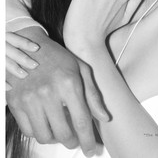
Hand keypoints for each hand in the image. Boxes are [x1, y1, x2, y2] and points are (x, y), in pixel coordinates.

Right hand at [6, 27, 108, 156]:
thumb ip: (93, 95)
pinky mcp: (16, 103)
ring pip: (45, 136)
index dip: (88, 140)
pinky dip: (40, 133)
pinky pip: (29, 130)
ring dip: (56, 139)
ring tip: (62, 131)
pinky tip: (48, 124)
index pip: (81, 121)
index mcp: (69, 83)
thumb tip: (104, 117)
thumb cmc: (59, 58)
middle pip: (63, 133)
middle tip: (77, 140)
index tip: (92, 150)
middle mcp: (48, 93)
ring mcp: (30, 99)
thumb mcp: (81, 69)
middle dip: (73, 142)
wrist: (30, 47)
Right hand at [6, 32, 39, 89]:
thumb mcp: (12, 42)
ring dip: (14, 69)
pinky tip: (10, 87)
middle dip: (23, 58)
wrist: (0, 51)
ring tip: (25, 75)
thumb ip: (22, 44)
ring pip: (4, 62)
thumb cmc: (10, 49)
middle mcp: (1, 46)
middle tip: (35, 65)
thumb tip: (42, 48)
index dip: (26, 43)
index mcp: (6, 38)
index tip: (37, 48)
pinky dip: (3, 82)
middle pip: (11, 51)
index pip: (16, 40)